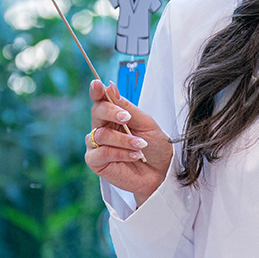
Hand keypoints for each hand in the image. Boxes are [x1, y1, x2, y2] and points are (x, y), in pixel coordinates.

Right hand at [85, 79, 172, 205]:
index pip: (101, 100)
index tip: (98, 85)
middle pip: (97, 112)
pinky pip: (101, 153)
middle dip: (112, 112)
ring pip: (102, 135)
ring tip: (141, 145)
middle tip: (127, 117)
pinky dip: (120, 153)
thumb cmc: (156, 147)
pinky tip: (135, 155)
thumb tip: (110, 87)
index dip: (97, 91)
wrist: (162, 172)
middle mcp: (103, 128)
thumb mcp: (146, 123)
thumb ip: (128, 107)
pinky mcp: (96, 162)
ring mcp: (97, 145)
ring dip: (124, 139)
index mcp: (114, 116)